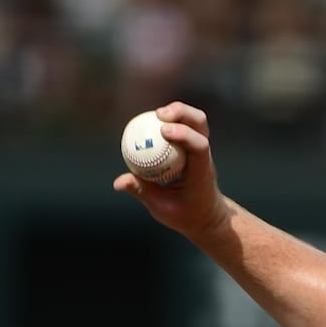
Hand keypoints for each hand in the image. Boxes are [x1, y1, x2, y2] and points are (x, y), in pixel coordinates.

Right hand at [113, 101, 228, 240]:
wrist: (206, 215)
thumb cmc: (185, 214)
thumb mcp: (162, 208)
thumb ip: (142, 192)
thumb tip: (118, 182)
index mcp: (201, 172)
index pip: (199, 146)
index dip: (184, 134)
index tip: (163, 130)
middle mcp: (204, 156)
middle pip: (201, 124)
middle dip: (182, 113)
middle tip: (159, 114)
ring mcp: (201, 149)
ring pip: (196, 120)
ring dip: (178, 111)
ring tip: (156, 114)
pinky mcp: (195, 146)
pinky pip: (185, 126)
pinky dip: (171, 120)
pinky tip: (152, 121)